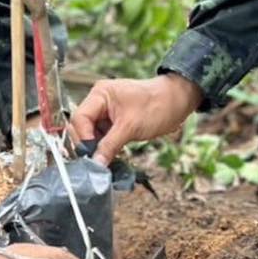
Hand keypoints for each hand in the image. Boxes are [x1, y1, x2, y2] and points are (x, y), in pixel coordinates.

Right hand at [71, 74, 204, 165]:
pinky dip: (105, 147)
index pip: (79, 118)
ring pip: (91, 133)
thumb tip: (95, 164)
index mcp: (100, 94)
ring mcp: (107, 111)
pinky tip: (110, 157)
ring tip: (105, 161)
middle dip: (88, 144)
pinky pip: (102, 136)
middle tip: (97, 161)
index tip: (92, 155)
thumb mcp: (130, 127)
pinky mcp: (114, 121)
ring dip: (96, 148)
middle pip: (82, 126)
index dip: (83, 138)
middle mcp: (100, 101)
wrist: (178, 102)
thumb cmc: (157, 106)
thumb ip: (109, 145)